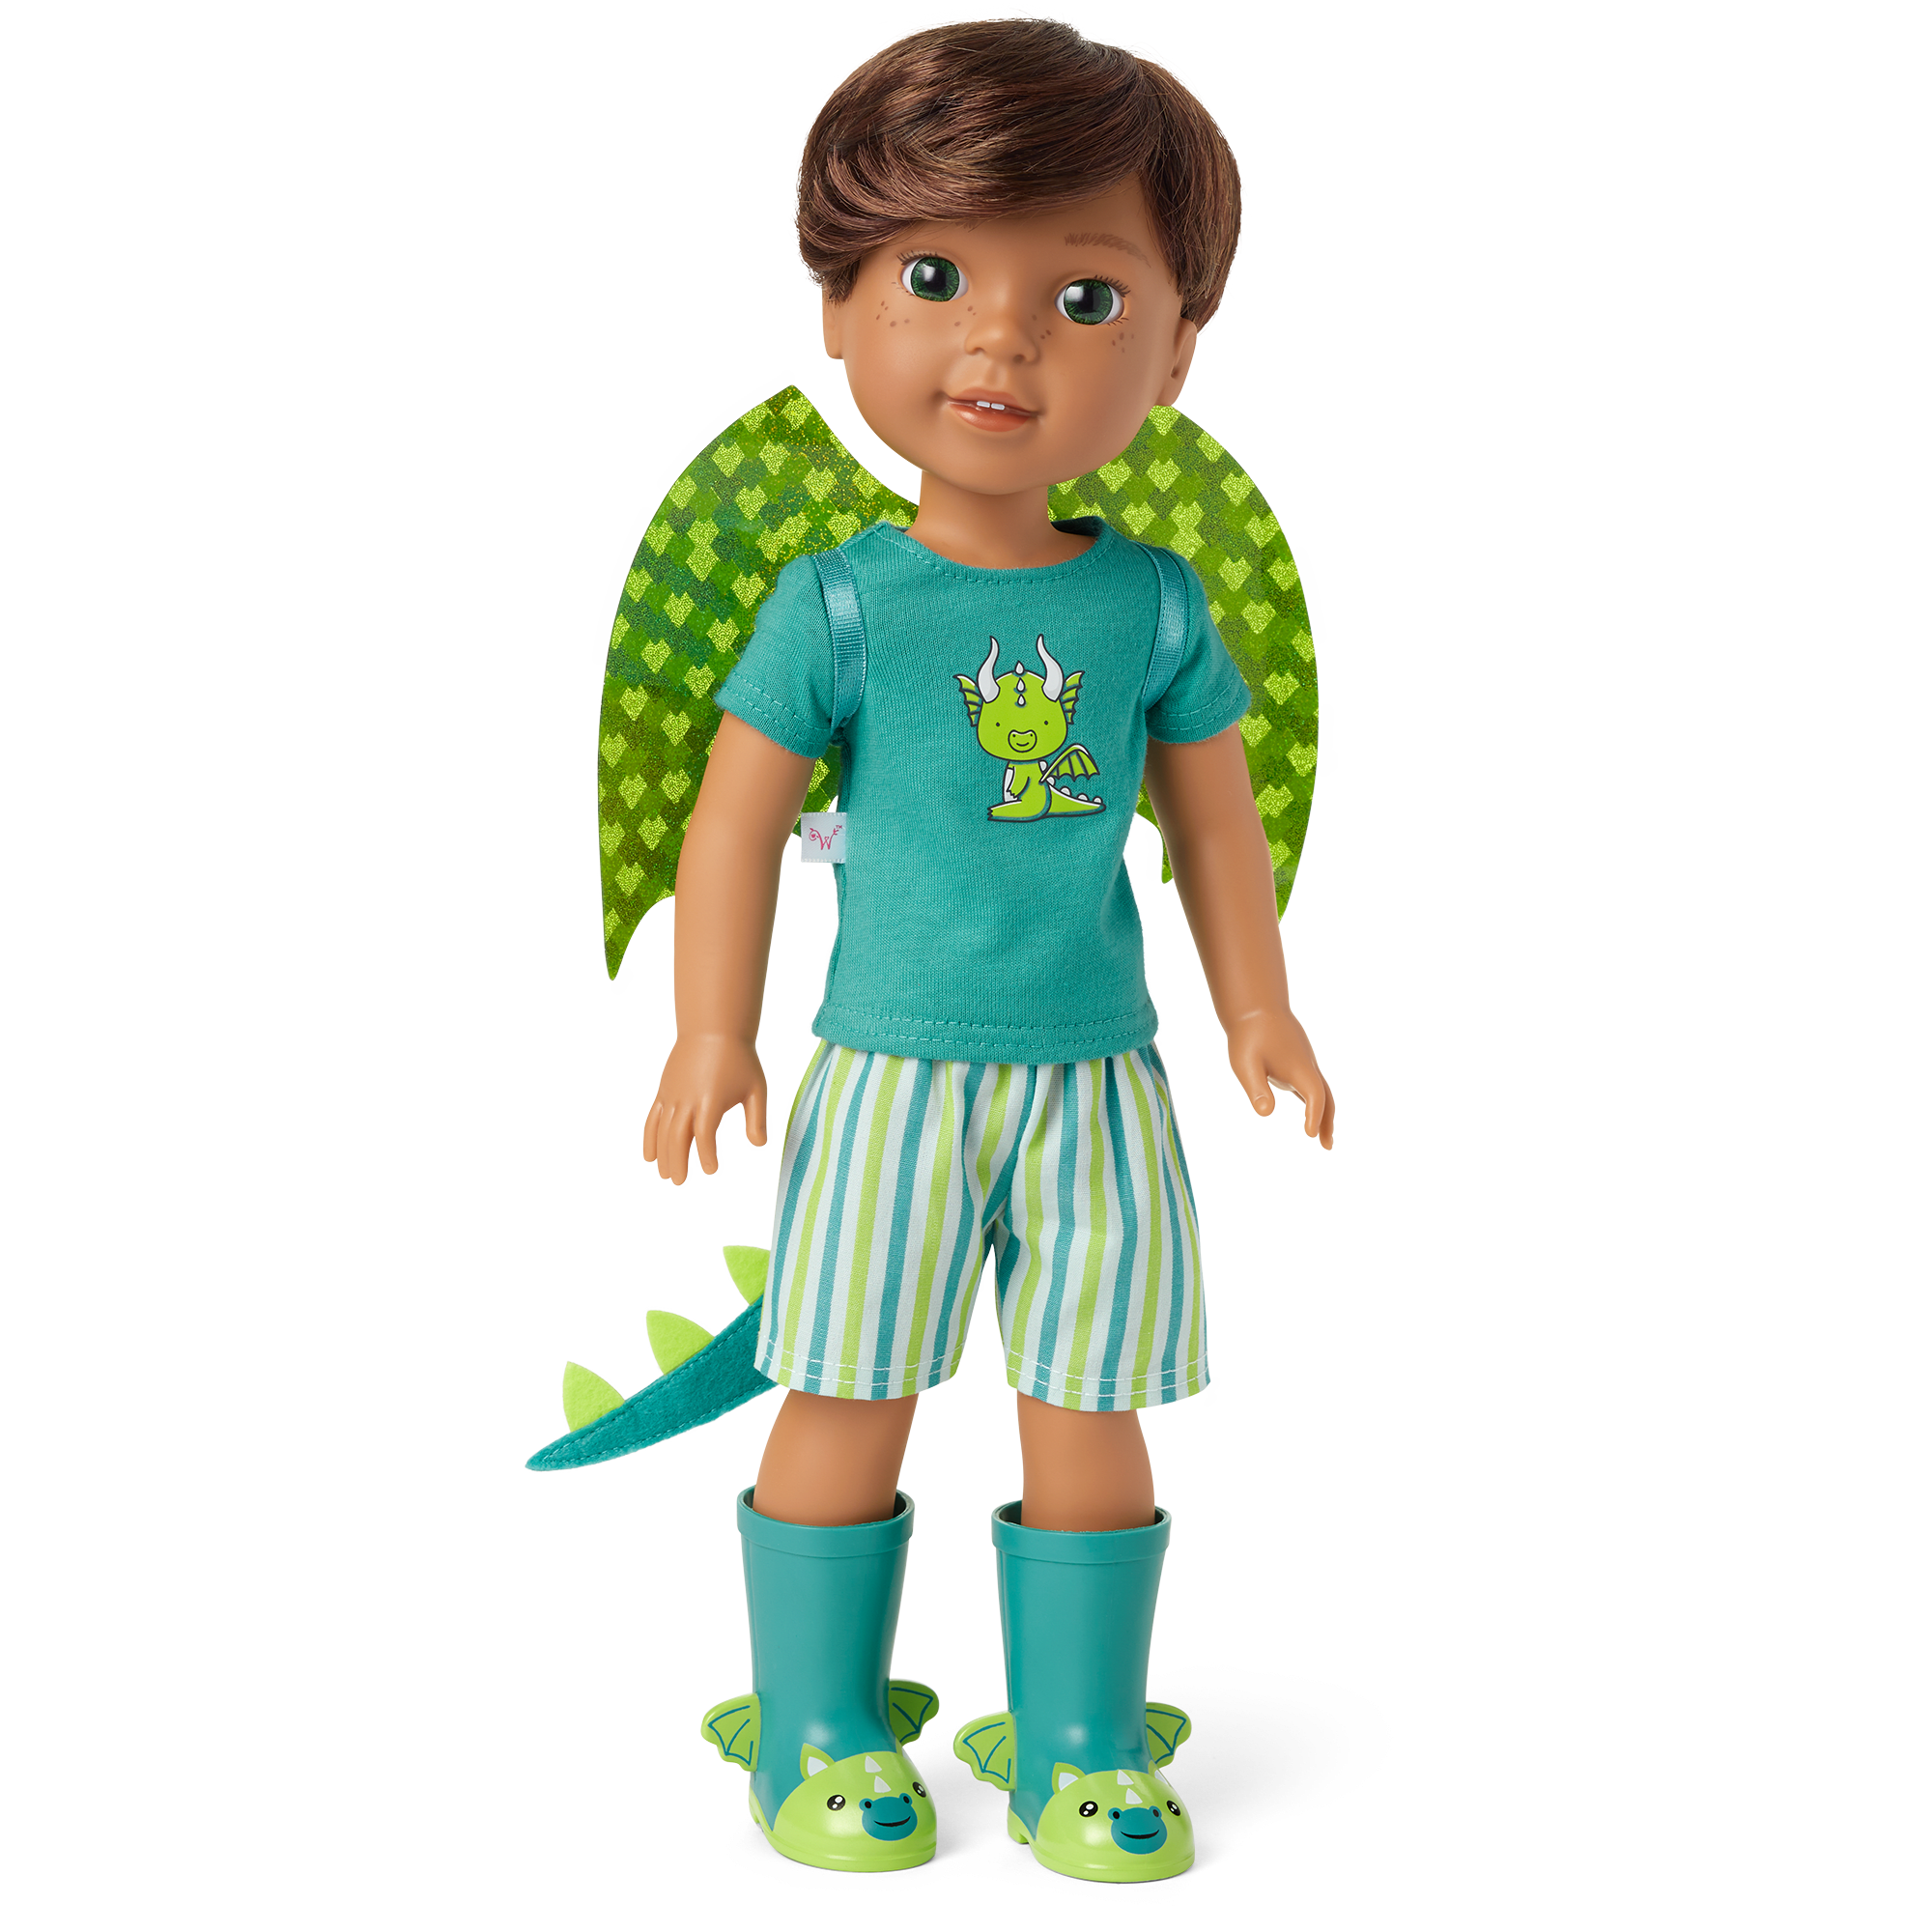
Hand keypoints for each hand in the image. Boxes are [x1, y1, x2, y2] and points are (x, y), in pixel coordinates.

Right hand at [642, 1033, 768, 1183]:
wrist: (712, 1028)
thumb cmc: (739, 1058)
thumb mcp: (756, 1088)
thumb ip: (757, 1118)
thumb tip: (759, 1144)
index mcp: (711, 1099)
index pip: (704, 1134)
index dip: (706, 1154)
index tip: (711, 1169)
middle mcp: (687, 1099)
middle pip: (677, 1137)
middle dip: (678, 1162)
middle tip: (680, 1182)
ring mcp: (672, 1095)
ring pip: (663, 1131)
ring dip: (663, 1154)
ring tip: (666, 1175)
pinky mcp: (665, 1091)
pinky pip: (652, 1119)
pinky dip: (649, 1138)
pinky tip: (650, 1157)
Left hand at [1227, 1010, 1334, 1149]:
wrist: (1255, 1007)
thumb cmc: (1248, 1035)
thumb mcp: (1245, 1064)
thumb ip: (1256, 1088)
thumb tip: (1265, 1112)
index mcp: (1299, 1067)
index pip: (1315, 1096)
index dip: (1315, 1115)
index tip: (1309, 1134)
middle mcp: (1307, 1066)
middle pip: (1325, 1097)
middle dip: (1327, 1121)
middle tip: (1326, 1146)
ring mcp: (1304, 1063)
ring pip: (1321, 1090)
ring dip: (1323, 1113)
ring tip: (1319, 1136)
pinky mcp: (1298, 1061)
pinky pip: (1313, 1084)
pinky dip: (1316, 1101)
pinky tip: (1310, 1111)